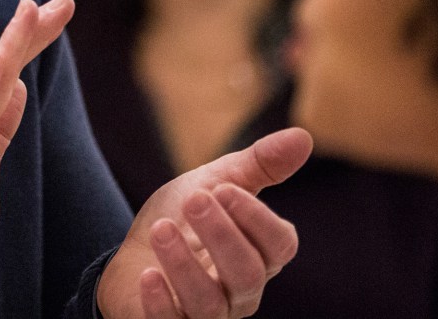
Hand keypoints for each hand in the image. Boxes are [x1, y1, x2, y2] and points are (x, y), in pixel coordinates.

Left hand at [96, 127, 313, 318]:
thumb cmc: (183, 220)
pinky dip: (161, 304)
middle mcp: (240, 290)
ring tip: (163, 230)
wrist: (133, 255)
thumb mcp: (215, 184)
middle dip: (222, 235)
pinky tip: (149, 275)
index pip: (279, 245)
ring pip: (210, 304)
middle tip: (196, 199)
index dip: (257, 219)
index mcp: (258, 253)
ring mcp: (207, 314)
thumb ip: (259, 165)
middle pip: (248, 273)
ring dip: (185, 266)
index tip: (225, 189)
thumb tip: (303, 136)